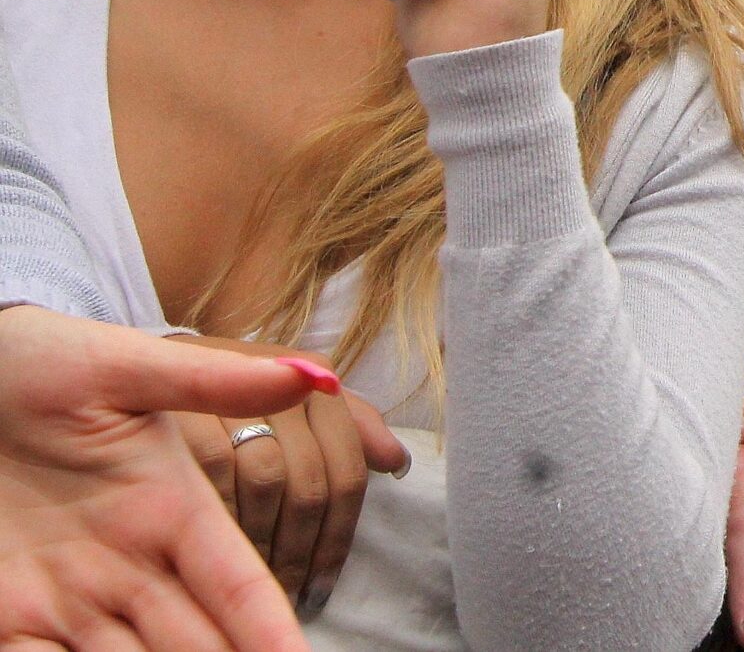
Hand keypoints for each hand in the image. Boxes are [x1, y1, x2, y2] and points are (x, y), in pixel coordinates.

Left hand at [0, 303, 337, 649]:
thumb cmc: (41, 361)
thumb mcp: (126, 367)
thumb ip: (216, 379)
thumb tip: (315, 376)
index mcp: (172, 512)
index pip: (241, 588)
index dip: (273, 630)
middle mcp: (132, 567)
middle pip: (197, 642)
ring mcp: (70, 597)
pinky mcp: (11, 616)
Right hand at [170, 341, 405, 614]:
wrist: (132, 359)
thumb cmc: (225, 390)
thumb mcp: (287, 397)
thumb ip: (348, 425)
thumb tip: (398, 462)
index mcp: (315, 382)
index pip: (346, 473)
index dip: (338, 537)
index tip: (324, 584)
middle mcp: (283, 383)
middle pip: (309, 484)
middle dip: (301, 549)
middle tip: (290, 596)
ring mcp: (234, 396)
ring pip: (267, 485)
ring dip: (263, 543)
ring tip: (256, 584)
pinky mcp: (181, 414)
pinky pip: (215, 477)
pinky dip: (218, 522)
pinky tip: (214, 555)